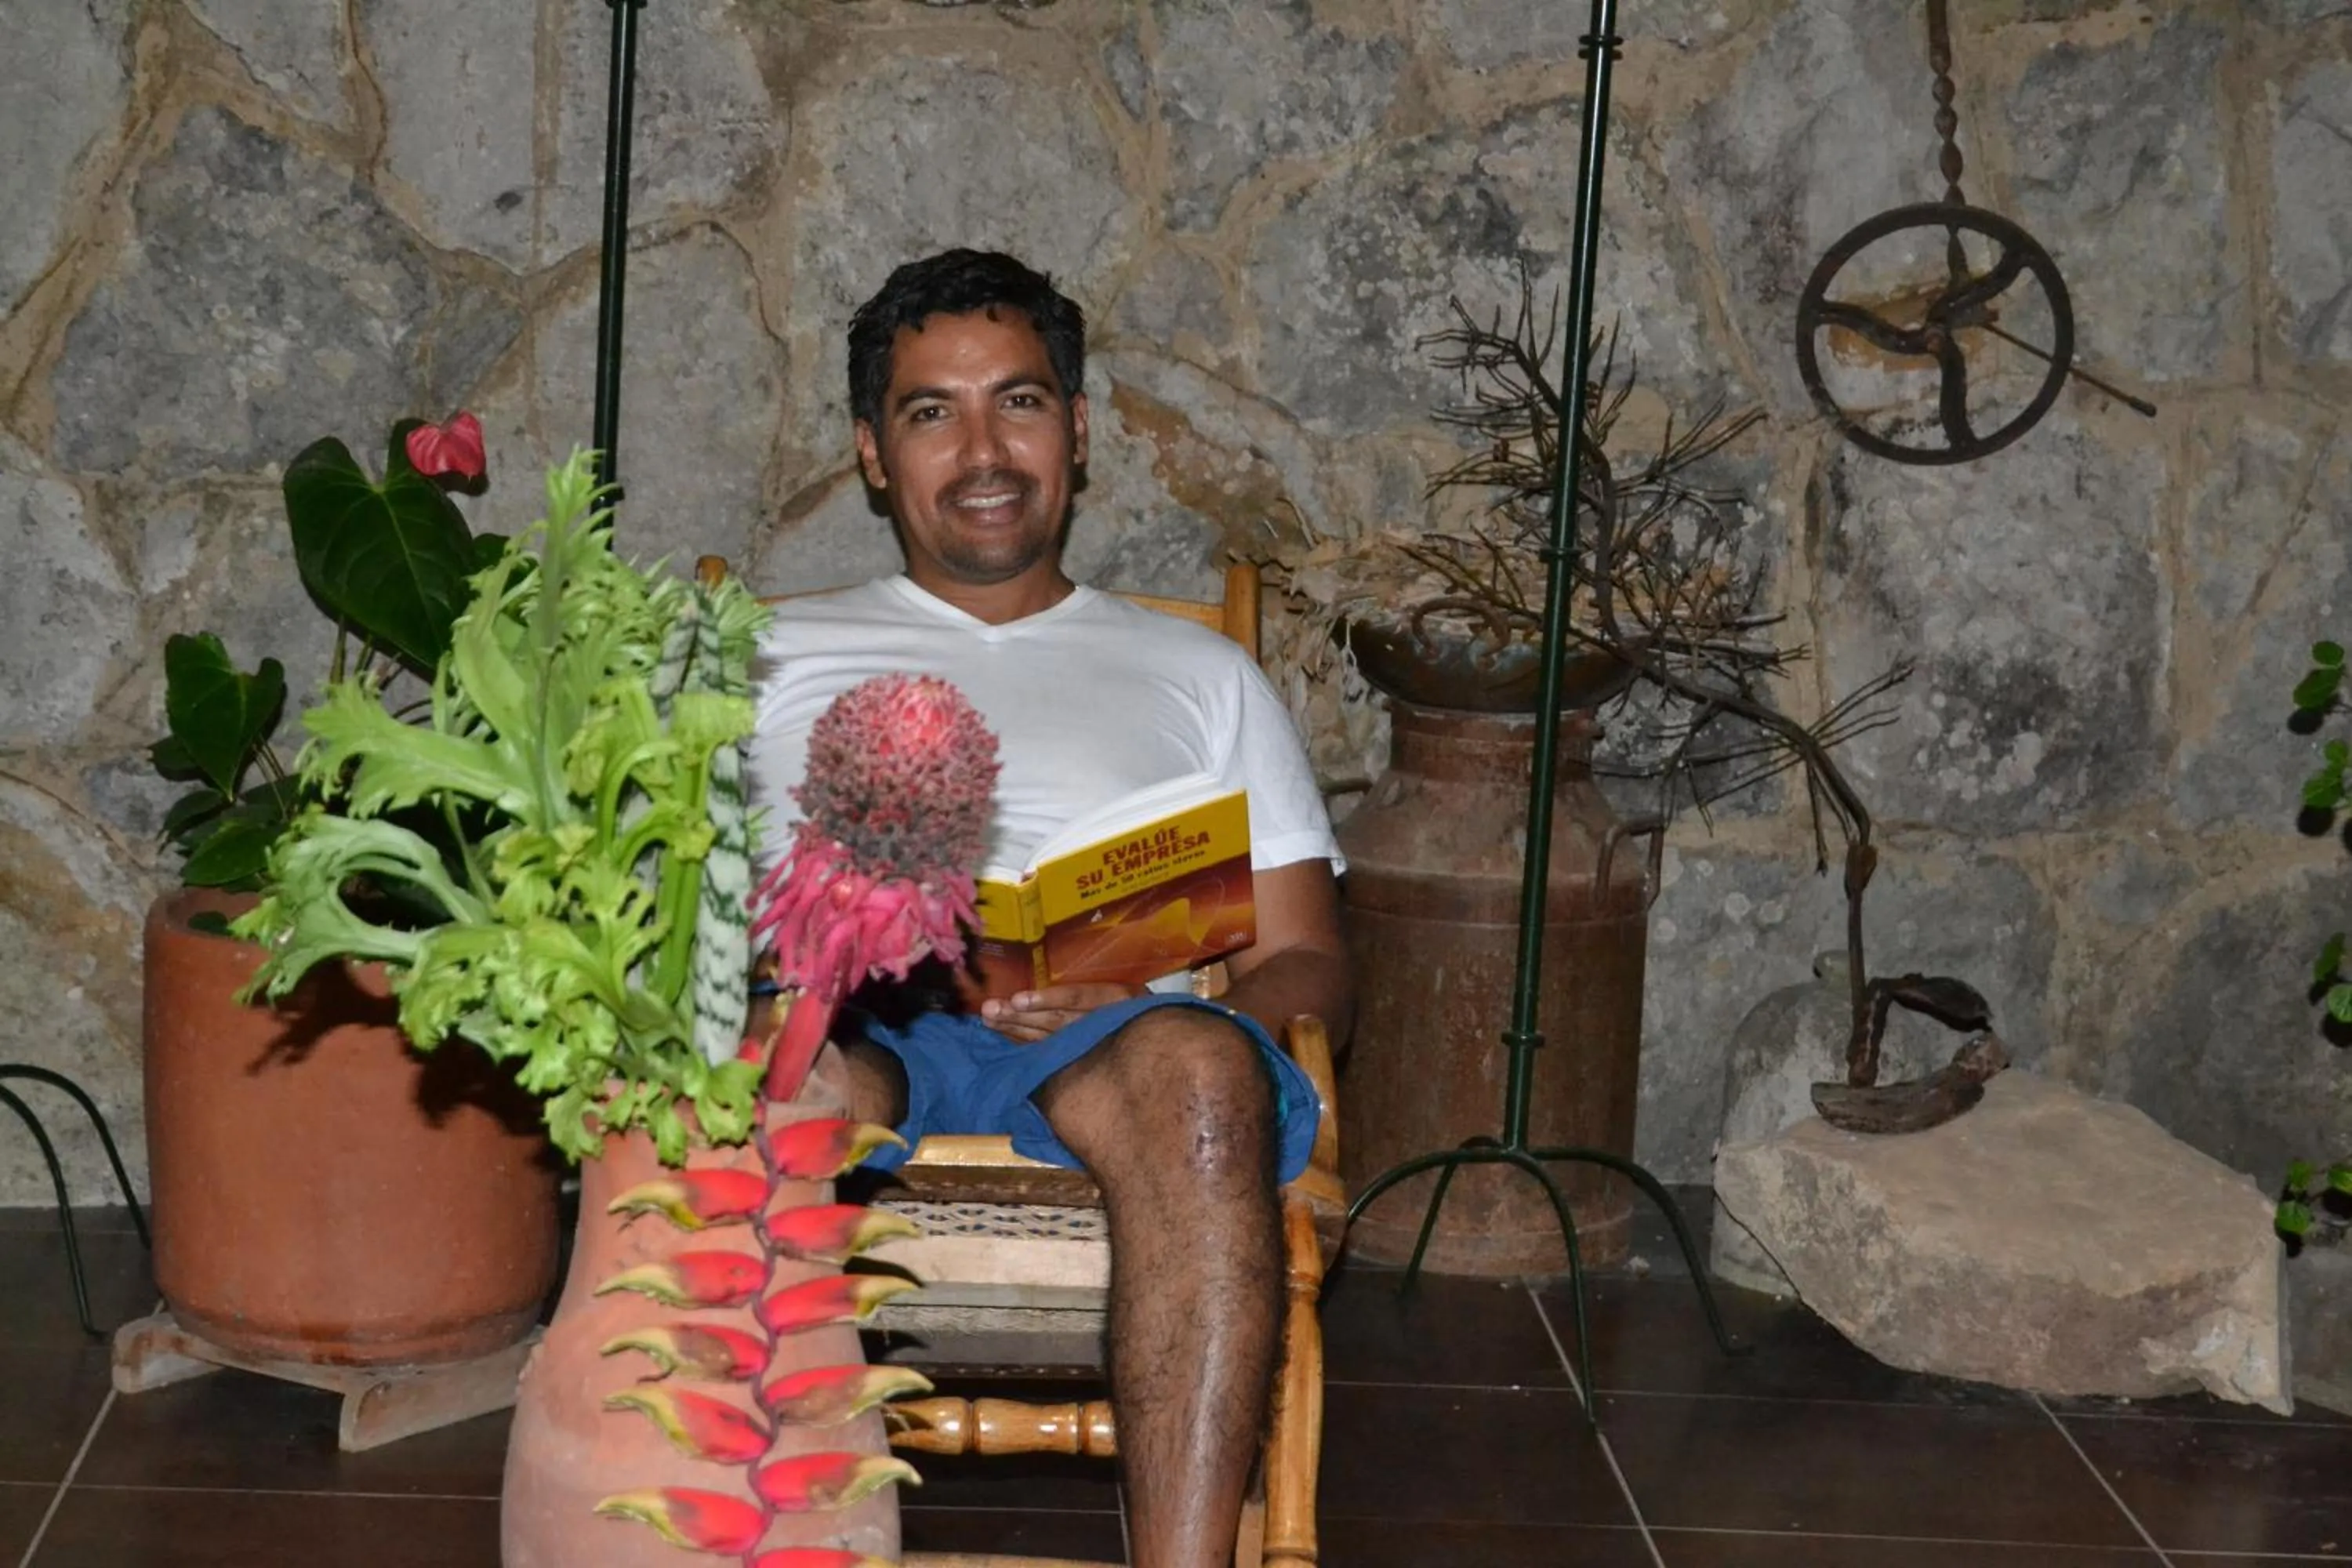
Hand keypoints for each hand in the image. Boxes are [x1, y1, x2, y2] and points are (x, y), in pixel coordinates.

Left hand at [980, 982, 1141, 1042]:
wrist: (1157, 1048)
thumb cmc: (1136, 1008)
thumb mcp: (1126, 992)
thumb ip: (1094, 988)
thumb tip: (1046, 979)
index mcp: (1118, 997)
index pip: (1079, 998)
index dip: (1048, 999)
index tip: (1018, 999)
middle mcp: (1107, 1022)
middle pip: (1058, 1020)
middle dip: (1021, 1016)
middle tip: (991, 1009)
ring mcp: (1096, 1044)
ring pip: (1051, 1039)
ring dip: (1017, 1030)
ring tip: (990, 1020)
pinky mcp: (1085, 1060)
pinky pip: (1051, 1054)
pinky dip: (1027, 1046)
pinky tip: (1005, 1038)